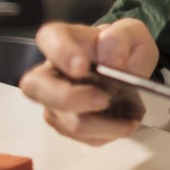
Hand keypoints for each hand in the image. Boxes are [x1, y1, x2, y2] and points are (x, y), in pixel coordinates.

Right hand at [19, 19, 159, 145]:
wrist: (131, 70)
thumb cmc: (123, 48)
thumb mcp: (132, 33)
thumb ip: (121, 37)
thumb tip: (110, 59)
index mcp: (65, 39)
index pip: (49, 39)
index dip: (61, 53)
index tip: (81, 66)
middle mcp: (52, 71)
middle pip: (37, 87)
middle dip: (69, 98)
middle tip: (103, 99)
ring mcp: (55, 100)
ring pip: (63, 119)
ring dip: (98, 124)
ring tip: (128, 120)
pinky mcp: (67, 123)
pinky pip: (80, 136)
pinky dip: (106, 134)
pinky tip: (125, 125)